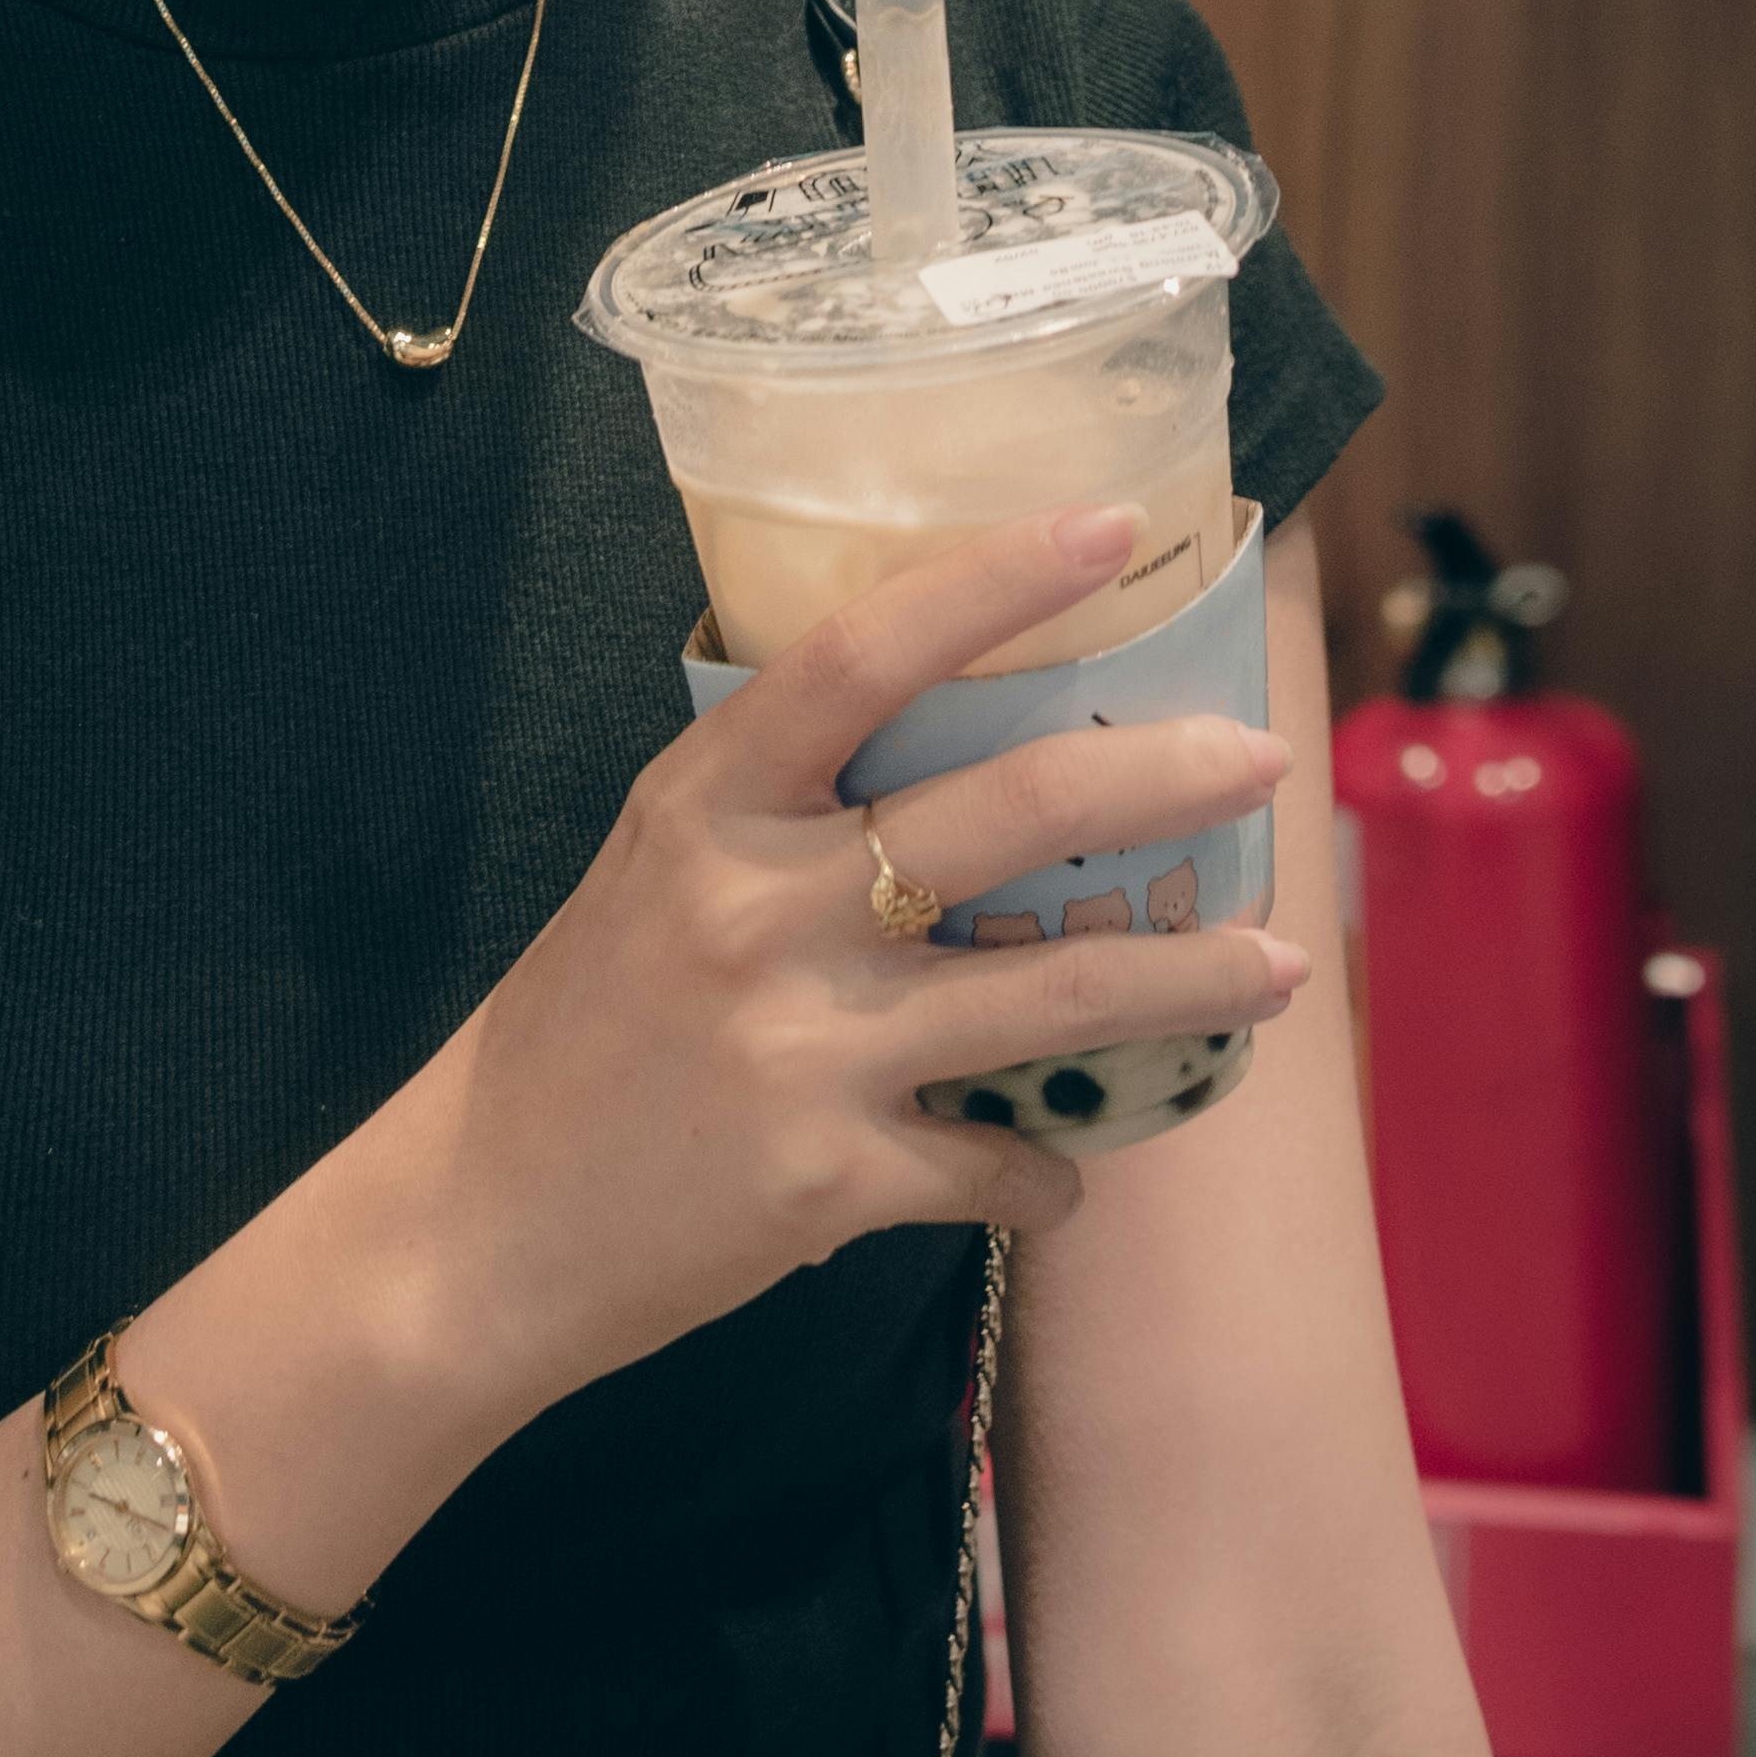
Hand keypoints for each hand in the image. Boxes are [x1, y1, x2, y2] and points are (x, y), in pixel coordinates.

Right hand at [425, 504, 1300, 1419]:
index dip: (991, 579)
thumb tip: (957, 771)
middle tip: (1265, 760)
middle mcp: (757, 903)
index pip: (861, 650)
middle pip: (1002, 808)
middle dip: (1157, 779)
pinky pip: (991, 1163)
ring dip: (1183, 978)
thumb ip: (782, 813)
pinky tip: (1061, 1173)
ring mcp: (799, 1041)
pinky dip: (1044, 1171)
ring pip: (1046, 990)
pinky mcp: (827, 1175)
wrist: (471, 1228)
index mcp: (706, 801)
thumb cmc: (576, 1032)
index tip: (1107, 528)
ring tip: (1285, 966)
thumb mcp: (654, 871)